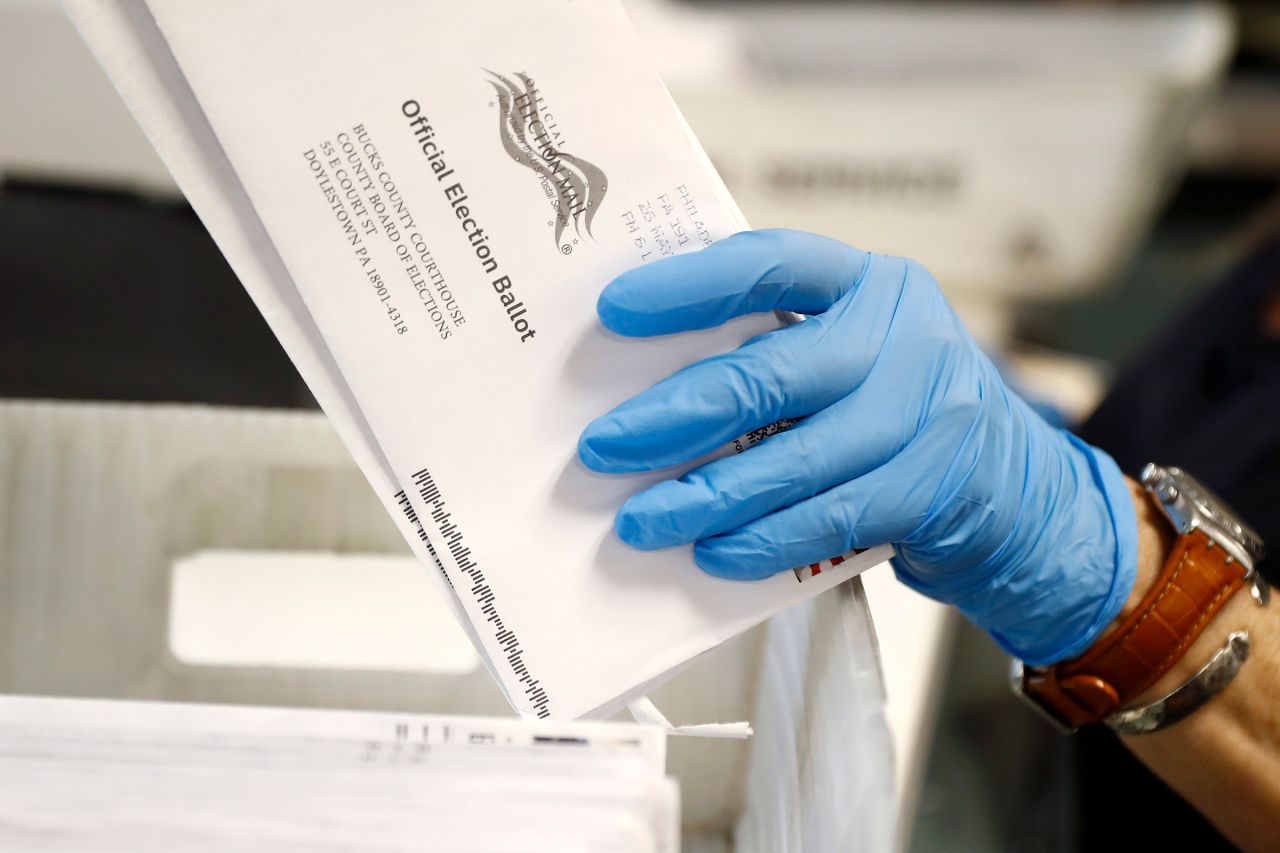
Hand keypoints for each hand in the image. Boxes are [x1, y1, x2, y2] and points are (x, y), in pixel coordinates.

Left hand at [578, 229, 1137, 664]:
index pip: (773, 262)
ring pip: (795, 459)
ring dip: (706, 496)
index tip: (613, 308)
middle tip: (602, 448)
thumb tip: (643, 386)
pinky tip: (712, 554)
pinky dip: (764, 540)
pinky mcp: (934, 487)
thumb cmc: (894, 409)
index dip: (691, 284)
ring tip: (639, 521)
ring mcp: (927, 412)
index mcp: (867, 283)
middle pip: (770, 372)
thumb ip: (777, 350)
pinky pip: (831, 518)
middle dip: (674, 416)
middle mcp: (904, 334)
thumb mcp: (852, 353)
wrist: (1016, 487)